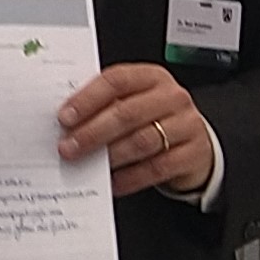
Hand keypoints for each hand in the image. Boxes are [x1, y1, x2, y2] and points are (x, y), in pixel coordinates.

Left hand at [55, 64, 213, 196]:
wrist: (194, 141)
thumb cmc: (153, 117)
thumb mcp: (134, 101)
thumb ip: (106, 105)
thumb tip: (67, 122)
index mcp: (151, 76)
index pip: (116, 81)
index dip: (88, 99)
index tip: (65, 117)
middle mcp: (172, 97)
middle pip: (127, 113)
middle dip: (93, 132)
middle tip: (68, 146)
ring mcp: (187, 125)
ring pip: (142, 141)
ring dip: (110, 155)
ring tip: (87, 164)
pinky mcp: (194, 154)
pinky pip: (157, 167)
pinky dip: (130, 177)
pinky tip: (112, 182)